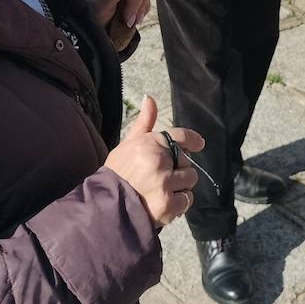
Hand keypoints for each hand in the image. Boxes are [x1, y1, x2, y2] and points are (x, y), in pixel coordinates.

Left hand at [85, 0, 162, 51]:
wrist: (91, 31)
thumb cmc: (91, 16)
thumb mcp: (100, 5)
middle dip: (136, 4)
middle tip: (130, 20)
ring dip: (140, 9)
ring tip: (131, 23)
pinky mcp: (132, 0)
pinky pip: (145, 3)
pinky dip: (142, 12)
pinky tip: (135, 21)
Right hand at [104, 96, 203, 228]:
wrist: (105, 206)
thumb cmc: (117, 173)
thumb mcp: (128, 144)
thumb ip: (144, 122)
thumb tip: (149, 97)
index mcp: (150, 144)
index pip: (181, 136)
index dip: (193, 140)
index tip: (199, 144)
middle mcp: (158, 161)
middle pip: (187, 161)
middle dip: (178, 169)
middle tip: (161, 177)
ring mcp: (164, 183)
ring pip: (190, 180)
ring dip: (181, 186)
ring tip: (162, 190)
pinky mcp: (167, 205)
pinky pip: (187, 200)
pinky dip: (179, 203)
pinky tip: (165, 203)